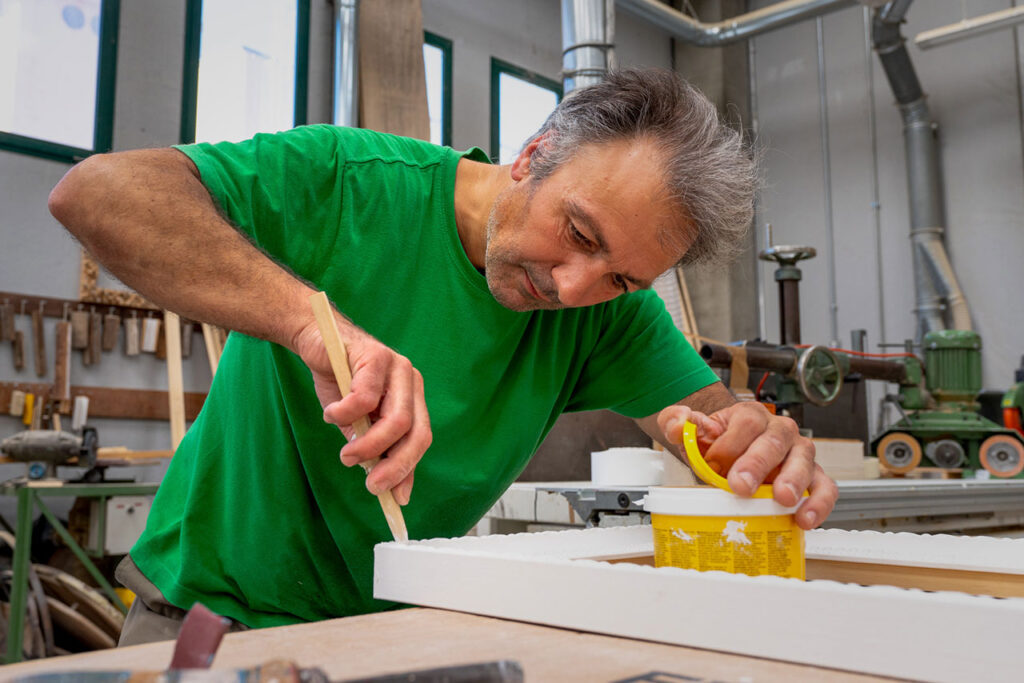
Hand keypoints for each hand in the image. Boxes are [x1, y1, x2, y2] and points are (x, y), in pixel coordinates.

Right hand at [291, 314, 431, 505]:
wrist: (316, 339)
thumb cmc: (338, 381)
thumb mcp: (357, 422)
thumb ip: (373, 448)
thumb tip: (387, 488)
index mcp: (412, 399)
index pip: (420, 439)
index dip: (409, 470)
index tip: (397, 499)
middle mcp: (411, 383)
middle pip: (416, 433)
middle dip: (395, 465)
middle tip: (371, 485)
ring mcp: (397, 367)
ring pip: (396, 420)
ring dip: (369, 446)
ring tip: (346, 455)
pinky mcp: (375, 356)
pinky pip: (364, 397)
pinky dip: (344, 414)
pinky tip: (330, 414)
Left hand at [657, 402, 836, 529]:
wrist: (734, 457)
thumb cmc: (718, 446)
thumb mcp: (694, 434)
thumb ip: (678, 423)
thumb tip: (678, 424)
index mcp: (751, 416)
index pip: (746, 422)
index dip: (730, 443)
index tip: (713, 463)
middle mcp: (780, 430)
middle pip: (775, 440)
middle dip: (758, 463)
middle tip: (741, 485)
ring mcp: (800, 453)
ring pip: (804, 460)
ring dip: (794, 480)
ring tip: (782, 499)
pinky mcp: (814, 477)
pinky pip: (824, 488)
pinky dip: (819, 503)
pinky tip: (804, 519)